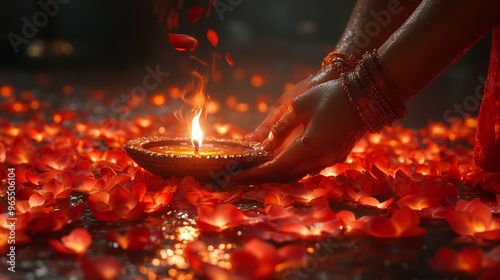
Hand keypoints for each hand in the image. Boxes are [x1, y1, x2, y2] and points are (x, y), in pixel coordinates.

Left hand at [231, 79, 367, 183]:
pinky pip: (306, 169)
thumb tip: (265, 145)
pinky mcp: (335, 157)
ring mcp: (329, 160)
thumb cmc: (332, 94)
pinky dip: (288, 170)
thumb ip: (281, 127)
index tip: (233, 177)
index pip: (274, 168)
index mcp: (309, 147)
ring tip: (252, 171)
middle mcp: (320, 159)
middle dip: (258, 178)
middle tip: (236, 176)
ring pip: (295, 175)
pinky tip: (277, 163)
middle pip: (283, 176)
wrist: (368, 95)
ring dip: (273, 175)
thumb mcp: (300, 105)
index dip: (252, 174)